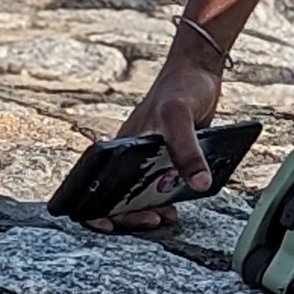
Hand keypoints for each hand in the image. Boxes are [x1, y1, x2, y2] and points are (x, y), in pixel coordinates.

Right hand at [97, 39, 224, 226]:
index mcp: (118, 146)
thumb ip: (186, 150)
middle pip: (116, 197)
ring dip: (148, 210)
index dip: (94, 208)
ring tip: (166, 216)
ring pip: (138, 196)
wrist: (199, 70)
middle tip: (153, 219)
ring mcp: (146, 159)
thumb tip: (199, 184)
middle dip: (129, 216)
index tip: (107, 223)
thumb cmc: (180, 86)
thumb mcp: (179, 116)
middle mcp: (127, 155)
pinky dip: (166, 199)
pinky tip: (178, 204)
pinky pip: (160, 187)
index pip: (94, 183)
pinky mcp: (165, 160)